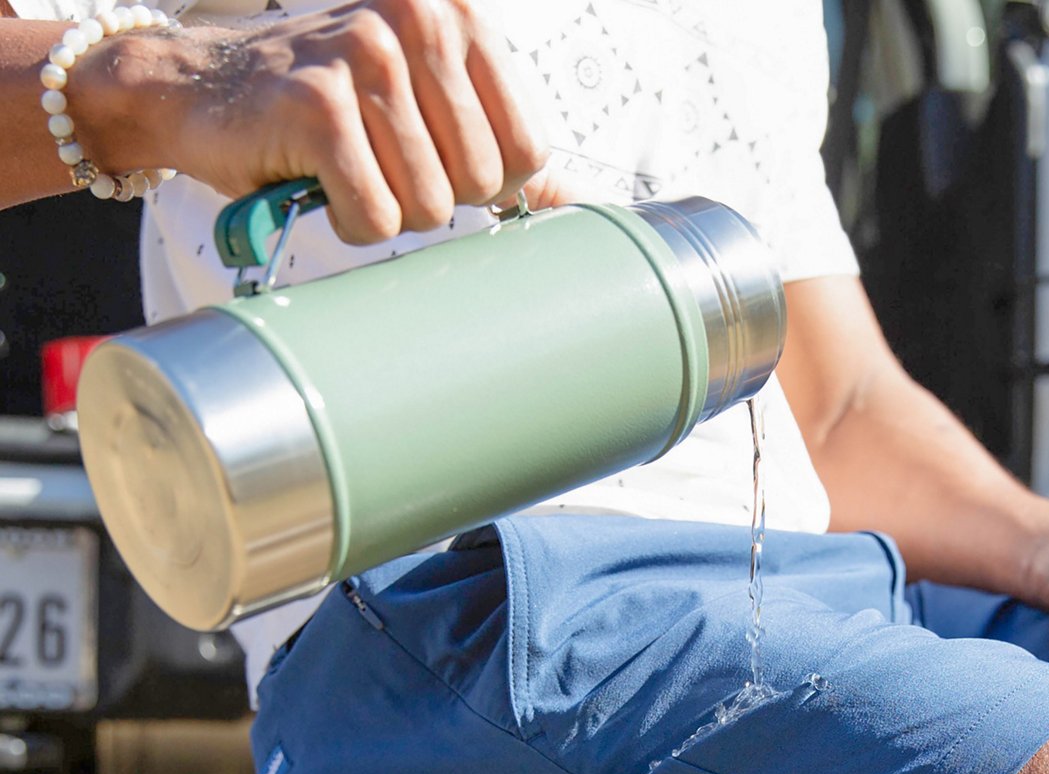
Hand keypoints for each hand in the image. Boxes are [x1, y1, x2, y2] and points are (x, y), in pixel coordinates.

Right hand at [71, 0, 564, 242]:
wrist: (206, 90)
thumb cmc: (332, 108)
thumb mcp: (431, 107)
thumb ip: (505, 149)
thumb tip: (582, 205)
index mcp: (460, 14)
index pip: (527, 151)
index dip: (484, 182)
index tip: (432, 155)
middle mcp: (419, 18)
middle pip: (480, 183)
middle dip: (433, 196)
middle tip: (378, 158)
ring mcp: (367, 55)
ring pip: (429, 205)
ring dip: (384, 208)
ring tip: (345, 164)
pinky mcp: (318, 106)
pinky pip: (375, 216)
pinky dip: (347, 219)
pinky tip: (317, 179)